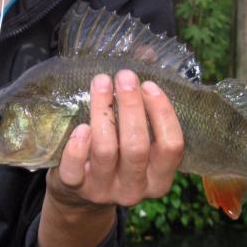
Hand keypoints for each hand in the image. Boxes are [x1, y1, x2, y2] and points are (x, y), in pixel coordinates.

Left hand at [36, 70, 183, 246]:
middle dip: (130, 106)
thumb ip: (144, 100)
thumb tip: (147, 54)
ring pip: (105, 151)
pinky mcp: (76, 189)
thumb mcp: (135, 137)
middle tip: (124, 76)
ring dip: (103, 112)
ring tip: (100, 82)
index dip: (163, 113)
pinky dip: (77, 146)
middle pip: (137, 147)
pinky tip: (80, 126)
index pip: (171, 147)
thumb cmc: (116, 155)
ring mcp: (103, 191)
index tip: (149, 85)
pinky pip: (74, 169)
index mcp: (159, 179)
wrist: (80, 192)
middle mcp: (135, 189)